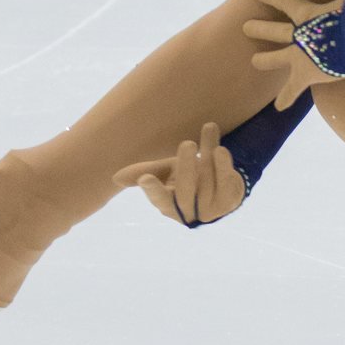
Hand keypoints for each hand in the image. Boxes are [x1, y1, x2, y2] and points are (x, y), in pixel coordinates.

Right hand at [112, 121, 246, 226]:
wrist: (219, 186)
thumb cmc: (185, 178)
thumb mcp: (165, 173)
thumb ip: (145, 172)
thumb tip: (115, 178)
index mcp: (168, 205)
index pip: (159, 199)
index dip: (153, 190)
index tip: (146, 179)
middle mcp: (189, 211)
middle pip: (186, 190)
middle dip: (186, 166)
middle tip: (187, 143)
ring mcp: (211, 209)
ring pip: (209, 183)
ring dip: (209, 157)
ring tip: (209, 133)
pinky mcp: (230, 202)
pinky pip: (227, 183)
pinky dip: (224, 166)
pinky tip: (221, 149)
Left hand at [244, 0, 344, 111]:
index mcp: (309, 15)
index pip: (285, 1)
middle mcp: (299, 35)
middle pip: (276, 31)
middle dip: (261, 29)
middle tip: (245, 27)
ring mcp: (300, 56)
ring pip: (277, 58)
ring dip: (265, 60)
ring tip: (254, 62)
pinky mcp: (305, 75)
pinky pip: (293, 89)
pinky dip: (286, 98)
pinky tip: (278, 107)